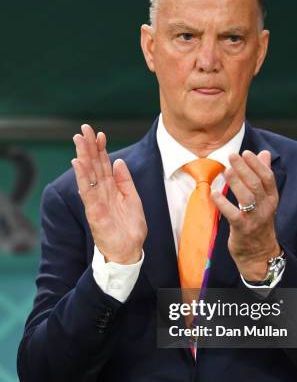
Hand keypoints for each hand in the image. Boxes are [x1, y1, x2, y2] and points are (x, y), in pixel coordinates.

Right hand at [71, 124, 146, 263]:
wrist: (129, 252)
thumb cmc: (130, 228)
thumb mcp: (133, 200)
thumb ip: (125, 181)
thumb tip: (119, 161)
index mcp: (112, 189)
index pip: (104, 165)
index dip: (102, 149)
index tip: (100, 134)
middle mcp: (102, 192)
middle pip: (94, 166)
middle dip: (89, 147)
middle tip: (84, 129)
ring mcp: (96, 201)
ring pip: (88, 175)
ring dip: (83, 156)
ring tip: (79, 140)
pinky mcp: (94, 212)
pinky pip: (87, 192)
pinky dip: (82, 177)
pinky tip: (78, 163)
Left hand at [211, 150, 279, 280]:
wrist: (259, 254)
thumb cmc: (259, 223)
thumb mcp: (265, 200)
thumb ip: (263, 176)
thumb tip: (264, 153)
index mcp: (271, 199)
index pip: (267, 177)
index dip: (257, 164)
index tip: (246, 152)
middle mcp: (265, 208)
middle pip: (256, 184)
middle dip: (244, 168)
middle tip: (232, 155)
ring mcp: (255, 219)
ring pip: (247, 197)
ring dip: (236, 182)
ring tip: (226, 170)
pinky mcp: (242, 230)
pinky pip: (233, 215)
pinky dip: (223, 203)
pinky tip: (214, 193)